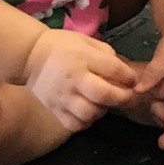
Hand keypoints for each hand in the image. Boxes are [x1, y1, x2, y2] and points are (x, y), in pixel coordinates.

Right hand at [22, 28, 137, 131]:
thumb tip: (121, 70)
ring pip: (90, 114)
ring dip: (103, 111)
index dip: (129, 77)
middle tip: (126, 95)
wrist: (30, 56)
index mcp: (83, 58)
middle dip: (121, 97)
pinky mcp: (55, 110)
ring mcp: (63, 97)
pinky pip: (75, 124)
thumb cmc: (62, 45)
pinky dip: (86, 122)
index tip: (133, 80)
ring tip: (104, 104)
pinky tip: (88, 112)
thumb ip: (105, 54)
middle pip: (104, 95)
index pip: (114, 69)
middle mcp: (74, 80)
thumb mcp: (86, 40)